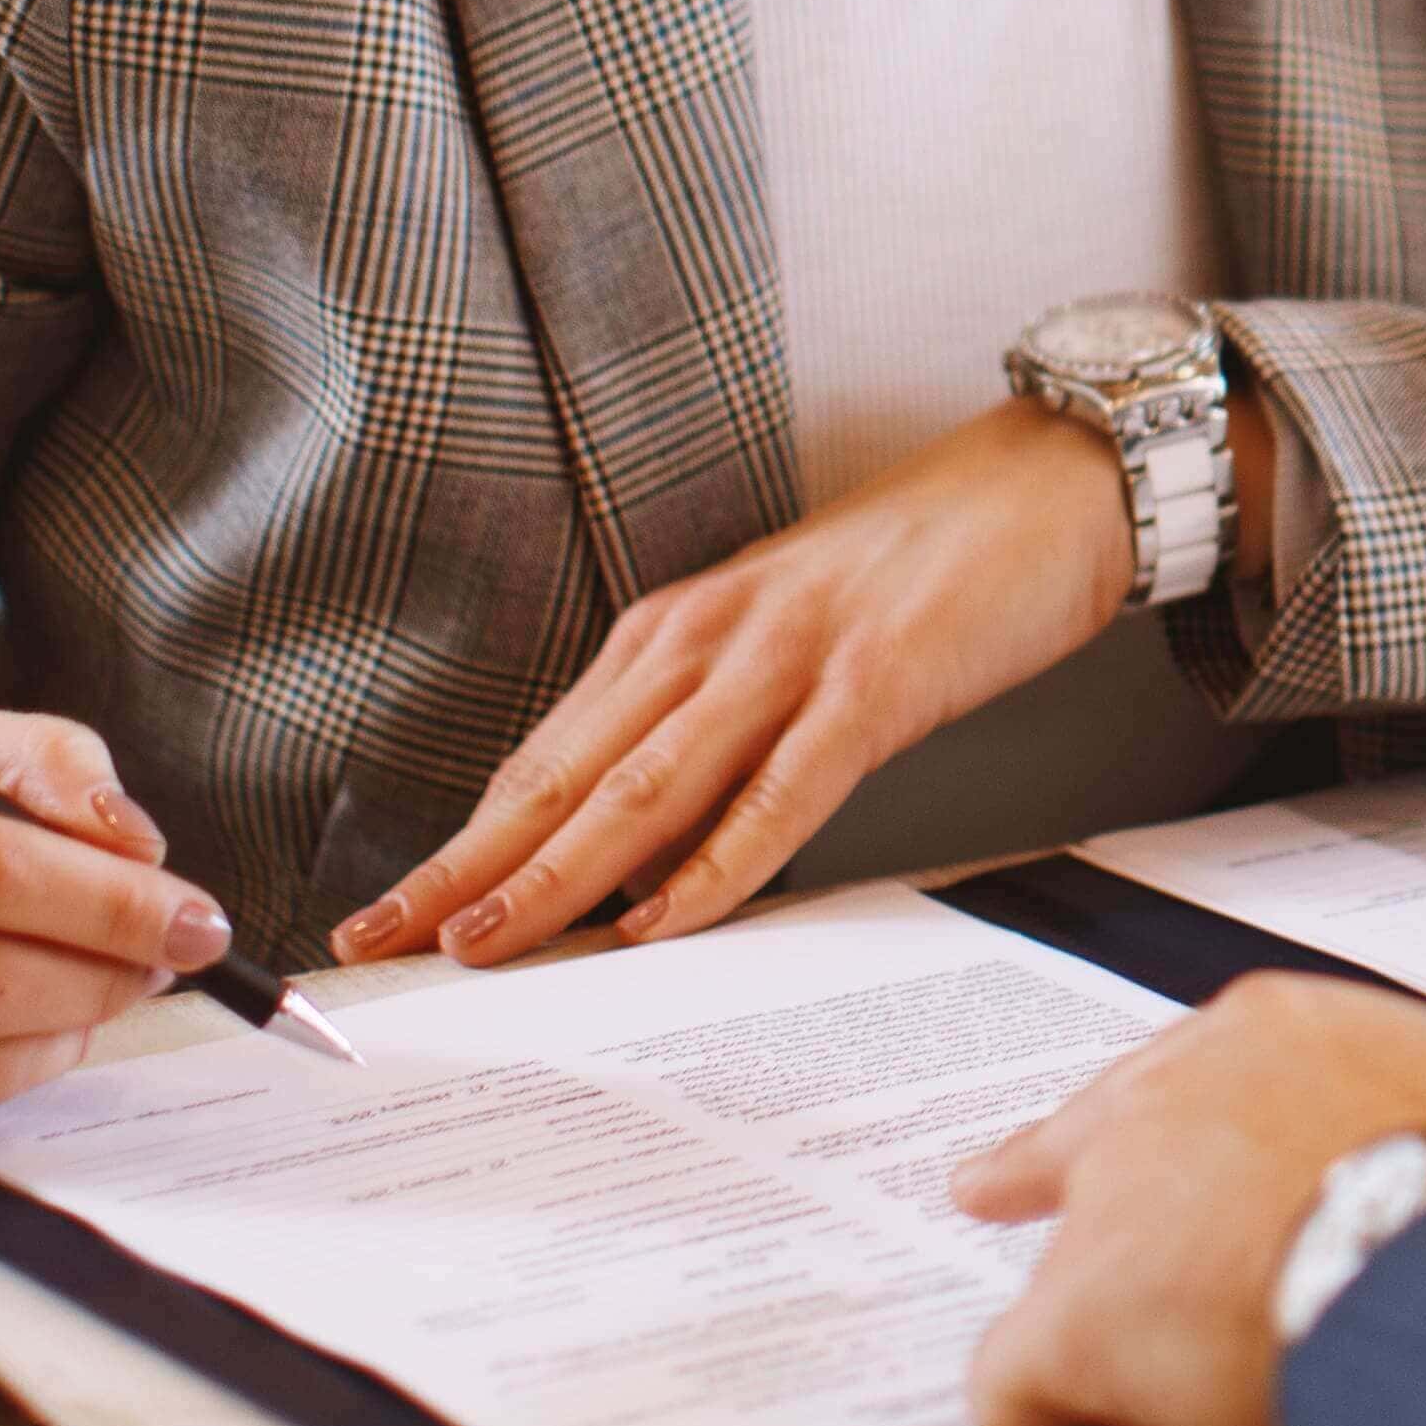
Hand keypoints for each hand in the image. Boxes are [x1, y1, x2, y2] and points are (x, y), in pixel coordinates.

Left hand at [335, 400, 1140, 969]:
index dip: (460, 846)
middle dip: (463, 870)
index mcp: (674, 634)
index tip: (386, 915)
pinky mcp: (874, 680)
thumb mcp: (784, 649)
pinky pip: (780, 788)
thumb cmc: (919, 576)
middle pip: (563, 778)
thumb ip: (709, 737)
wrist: (1046, 482)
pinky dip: (715, 860)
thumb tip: (637, 858)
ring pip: (644, 787)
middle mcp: (706, 639)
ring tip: (484, 944)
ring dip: (555, 874)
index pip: (543, 762)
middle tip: (378, 942)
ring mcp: (787, 658)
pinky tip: (663, 917)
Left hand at [950, 977, 1425, 1425]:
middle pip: (1091, 1144)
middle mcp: (1185, 1091)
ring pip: (1080, 1285)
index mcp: (1292, 1034)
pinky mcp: (1078, 1313)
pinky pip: (1020, 1394)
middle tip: (990, 1186)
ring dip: (1135, 1348)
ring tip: (1227, 1410)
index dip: (1158, 1117)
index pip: (1192, 1069)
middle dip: (1046, 1177)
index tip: (1124, 1130)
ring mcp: (1119, 1199)